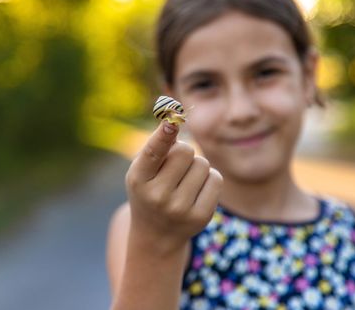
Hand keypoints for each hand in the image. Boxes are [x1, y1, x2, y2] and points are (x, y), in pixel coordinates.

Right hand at [125, 121, 222, 254]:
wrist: (157, 235)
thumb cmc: (149, 190)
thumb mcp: (143, 170)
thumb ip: (158, 145)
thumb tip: (175, 119)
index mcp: (138, 179)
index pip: (153, 152)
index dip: (163, 135)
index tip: (171, 122)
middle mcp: (157, 196)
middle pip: (185, 151)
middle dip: (184, 152)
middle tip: (175, 167)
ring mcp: (180, 209)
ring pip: (203, 164)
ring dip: (196, 167)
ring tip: (184, 182)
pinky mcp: (201, 216)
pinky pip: (216, 179)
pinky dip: (209, 179)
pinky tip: (196, 191)